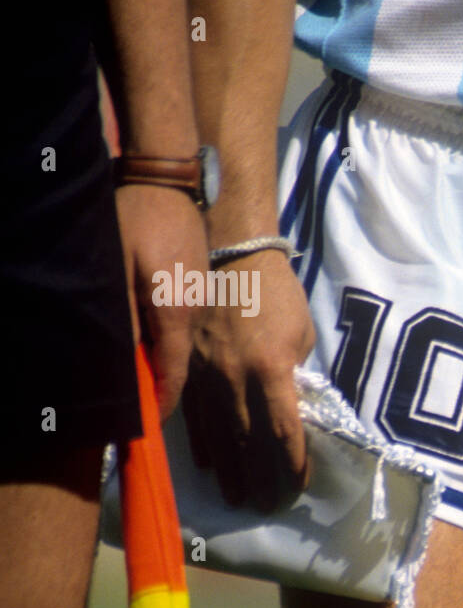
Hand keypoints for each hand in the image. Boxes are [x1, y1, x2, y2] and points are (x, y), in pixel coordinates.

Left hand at [115, 184, 208, 417]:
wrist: (170, 181)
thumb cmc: (139, 218)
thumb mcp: (118, 268)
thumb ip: (123, 319)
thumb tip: (125, 365)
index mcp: (176, 311)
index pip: (172, 372)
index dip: (161, 402)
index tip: (149, 427)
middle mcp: (194, 312)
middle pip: (179, 363)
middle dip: (163, 389)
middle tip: (144, 411)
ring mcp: (199, 299)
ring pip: (182, 345)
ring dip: (166, 365)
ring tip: (149, 382)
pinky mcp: (197, 288)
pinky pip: (184, 326)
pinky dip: (169, 341)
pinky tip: (154, 341)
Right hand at [183, 249, 315, 510]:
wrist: (233, 255)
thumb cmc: (277, 294)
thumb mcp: (303, 336)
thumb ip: (298, 376)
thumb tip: (297, 410)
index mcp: (270, 370)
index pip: (283, 430)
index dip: (292, 463)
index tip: (298, 485)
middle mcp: (235, 379)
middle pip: (249, 442)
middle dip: (261, 478)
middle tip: (267, 506)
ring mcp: (206, 375)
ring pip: (219, 435)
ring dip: (231, 470)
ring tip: (238, 498)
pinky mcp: (187, 368)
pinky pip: (194, 416)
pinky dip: (204, 444)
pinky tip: (211, 466)